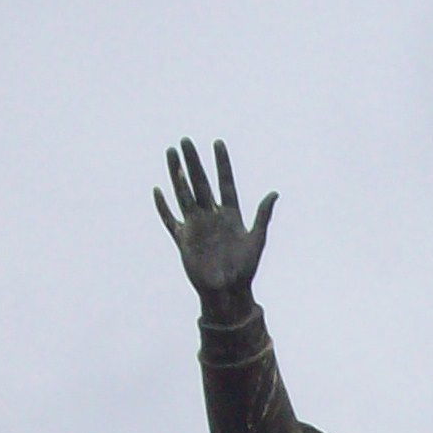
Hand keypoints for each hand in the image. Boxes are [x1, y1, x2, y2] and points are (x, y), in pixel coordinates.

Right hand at [154, 139, 272, 310]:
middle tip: (186, 140)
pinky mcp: (183, 239)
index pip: (225, 182)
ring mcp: (196, 226)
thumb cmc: (246, 269)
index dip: (222, 163)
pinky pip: (171, 220)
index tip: (218, 143)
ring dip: (177, 174)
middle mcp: (212, 216)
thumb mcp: (257, 240)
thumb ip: (263, 216)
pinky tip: (158, 190)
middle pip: (201, 183)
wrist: (228, 292)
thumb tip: (274, 193)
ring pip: (183, 194)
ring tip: (171, 154)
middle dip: (194, 162)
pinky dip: (164, 206)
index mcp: (231, 215)